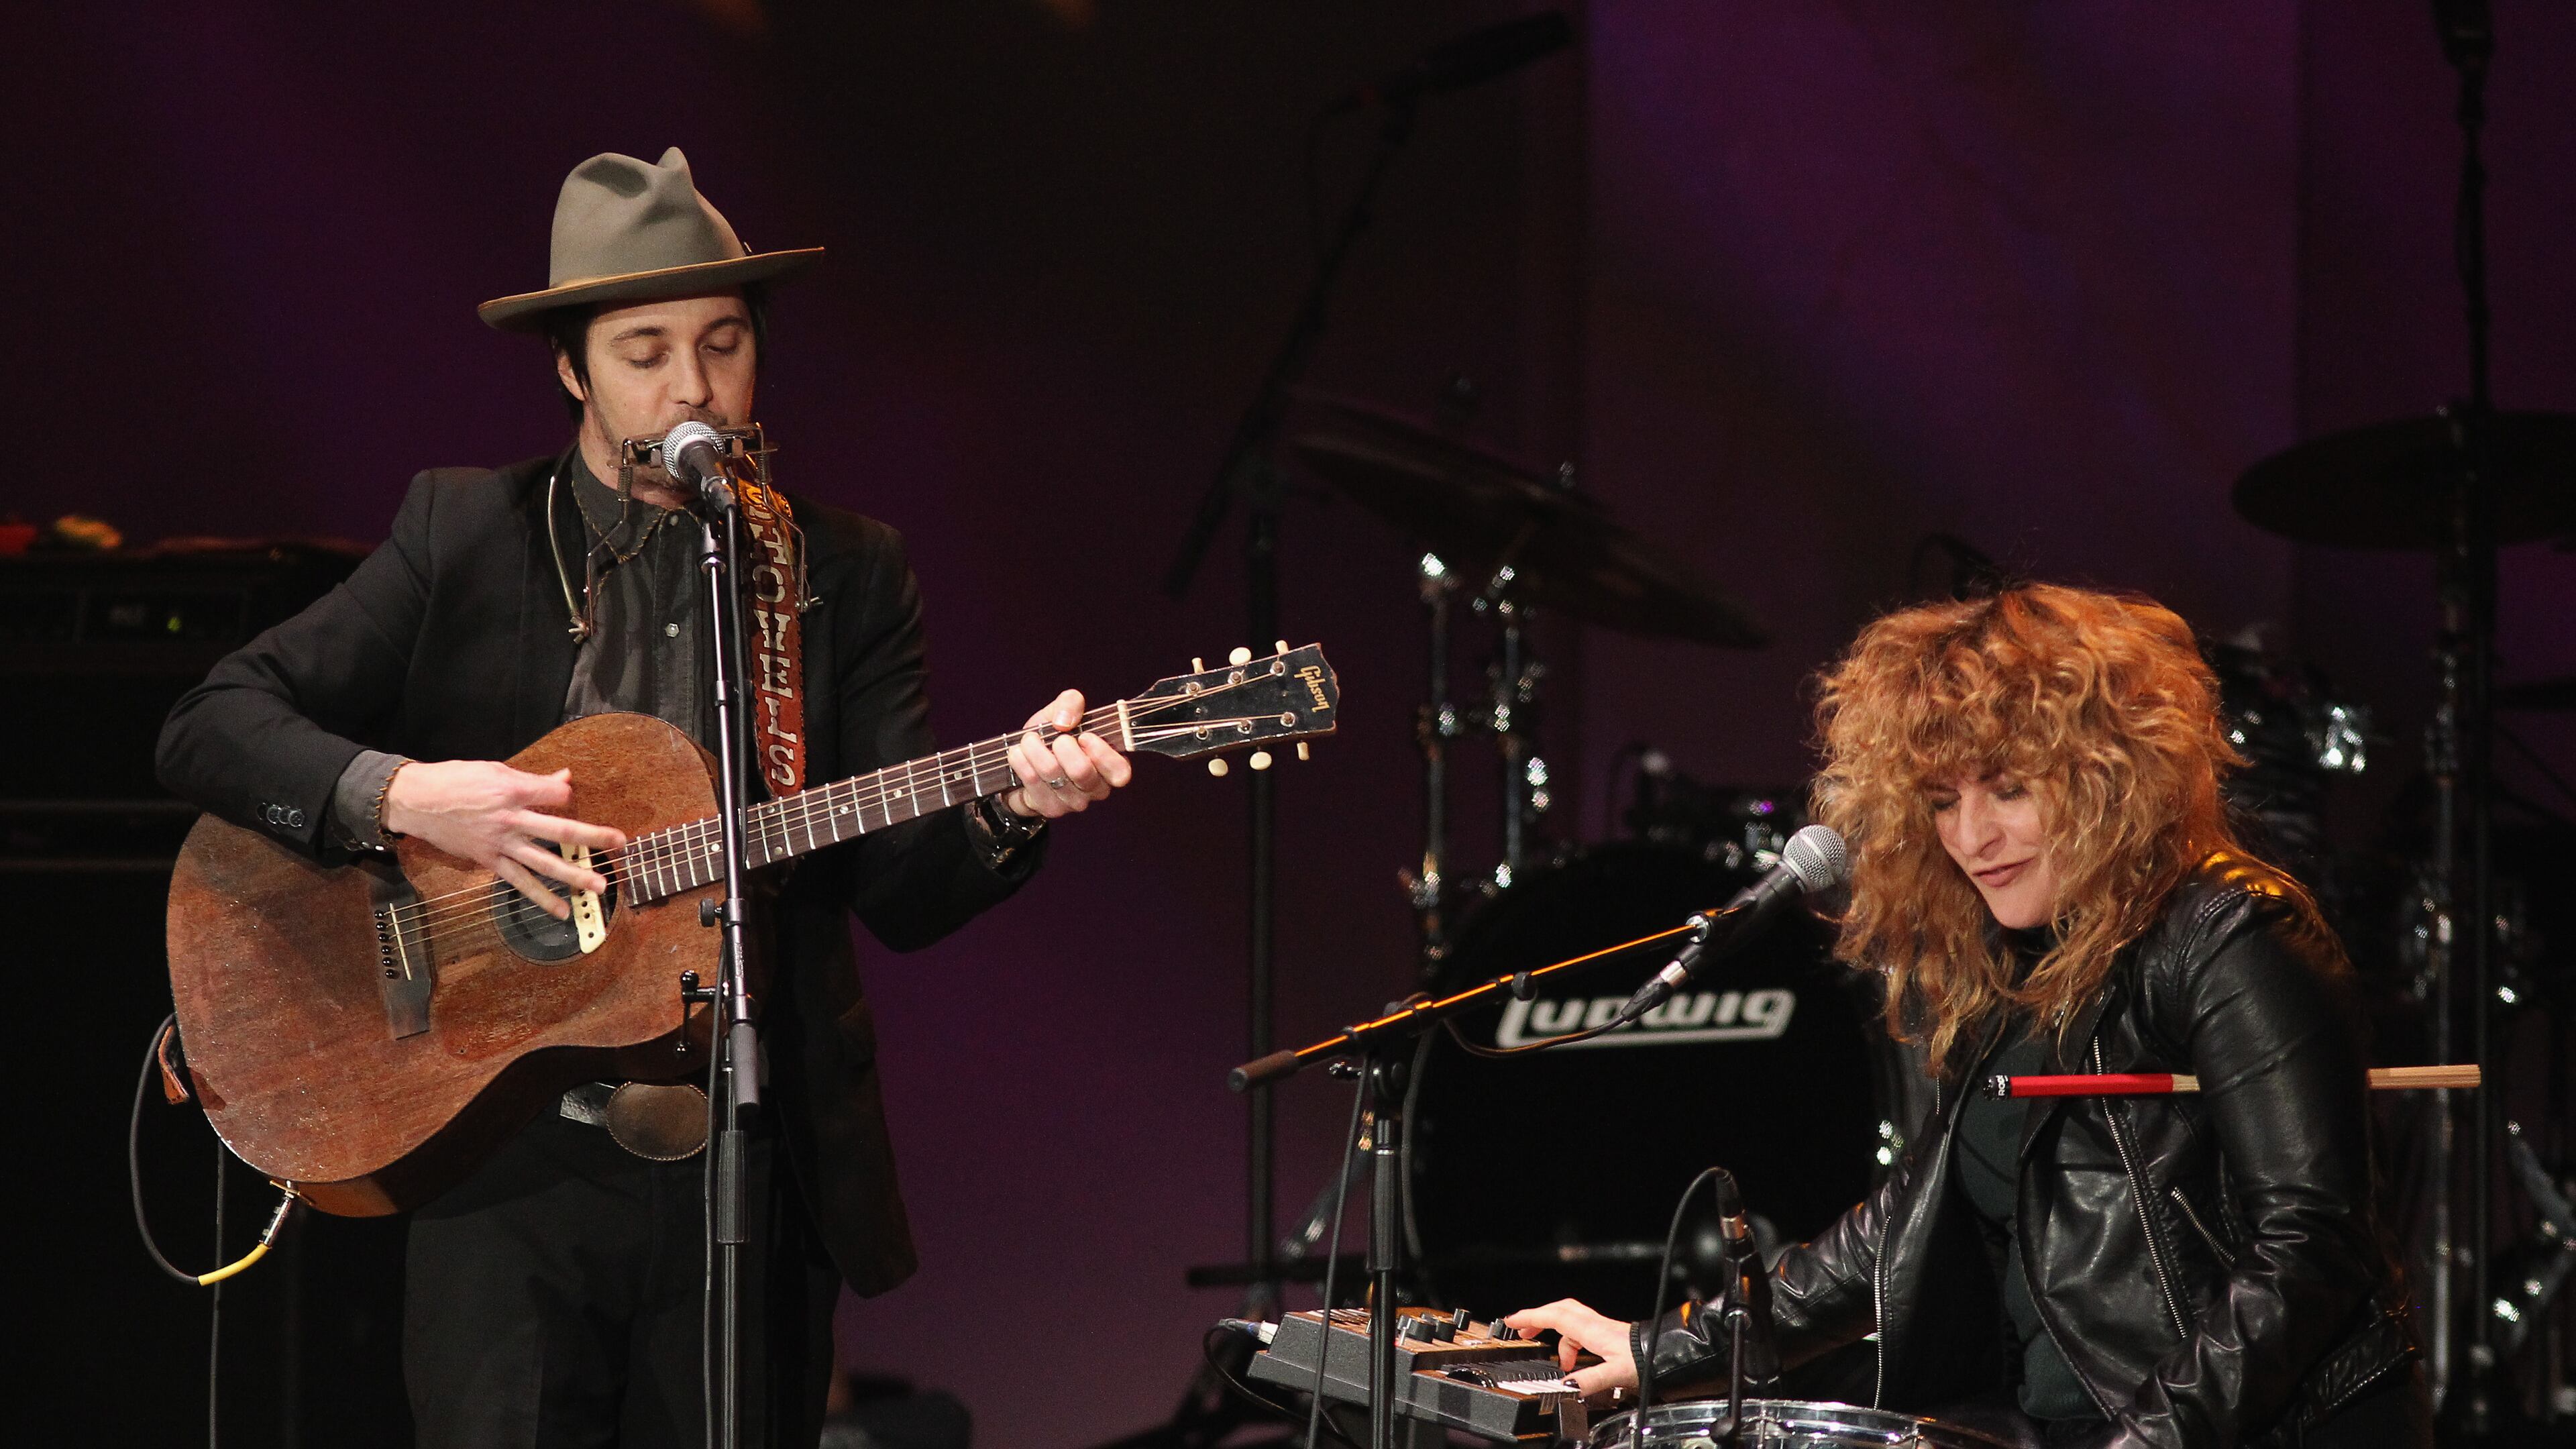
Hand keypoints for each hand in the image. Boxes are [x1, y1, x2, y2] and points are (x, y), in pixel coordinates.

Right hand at [382, 760, 626, 919]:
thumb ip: (533, 780)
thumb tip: (565, 778)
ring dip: (573, 875)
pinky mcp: (489, 861)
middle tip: (620, 843)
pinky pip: (520, 882)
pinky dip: (540, 898)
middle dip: (593, 837)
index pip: (556, 795)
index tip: (567, 795)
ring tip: (599, 886)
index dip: (565, 794)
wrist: (416, 801)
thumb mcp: (494, 770)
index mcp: (513, 790)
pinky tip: (561, 911)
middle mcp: (511, 819)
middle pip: (560, 830)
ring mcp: (501, 843)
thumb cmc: (456, 780)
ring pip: (544, 862)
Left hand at [1001, 690, 1132, 819]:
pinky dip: (1022, 762)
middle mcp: (1096, 788)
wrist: (1024, 764)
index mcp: (1109, 767)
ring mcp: (1073, 802)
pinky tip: (1018, 753)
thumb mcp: (1063, 713)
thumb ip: (1071, 704)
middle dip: (1062, 747)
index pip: (1120, 771)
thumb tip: (1064, 721)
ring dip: (1035, 750)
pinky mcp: (1050, 808)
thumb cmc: (1053, 738)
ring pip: (1053, 774)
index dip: (1102, 754)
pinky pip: (1033, 783)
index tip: (1084, 736)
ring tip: (1028, 739)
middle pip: (1082, 772)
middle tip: (1055, 737)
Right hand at [1504, 1299, 1637, 1398]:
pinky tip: (1577, 1365)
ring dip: (1557, 1336)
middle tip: (1523, 1329)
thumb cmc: (1643, 1360)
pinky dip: (1572, 1344)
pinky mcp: (1608, 1335)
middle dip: (1538, 1317)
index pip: (1553, 1316)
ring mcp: (1601, 1327)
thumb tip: (1566, 1387)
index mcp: (1590, 1330)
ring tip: (1558, 1362)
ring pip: (1570, 1321)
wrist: (1664, 1354)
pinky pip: (1581, 1332)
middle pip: (1559, 1310)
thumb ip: (1588, 1381)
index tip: (1512, 1320)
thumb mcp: (1614, 1374)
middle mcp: (1594, 1324)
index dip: (1530, 1317)